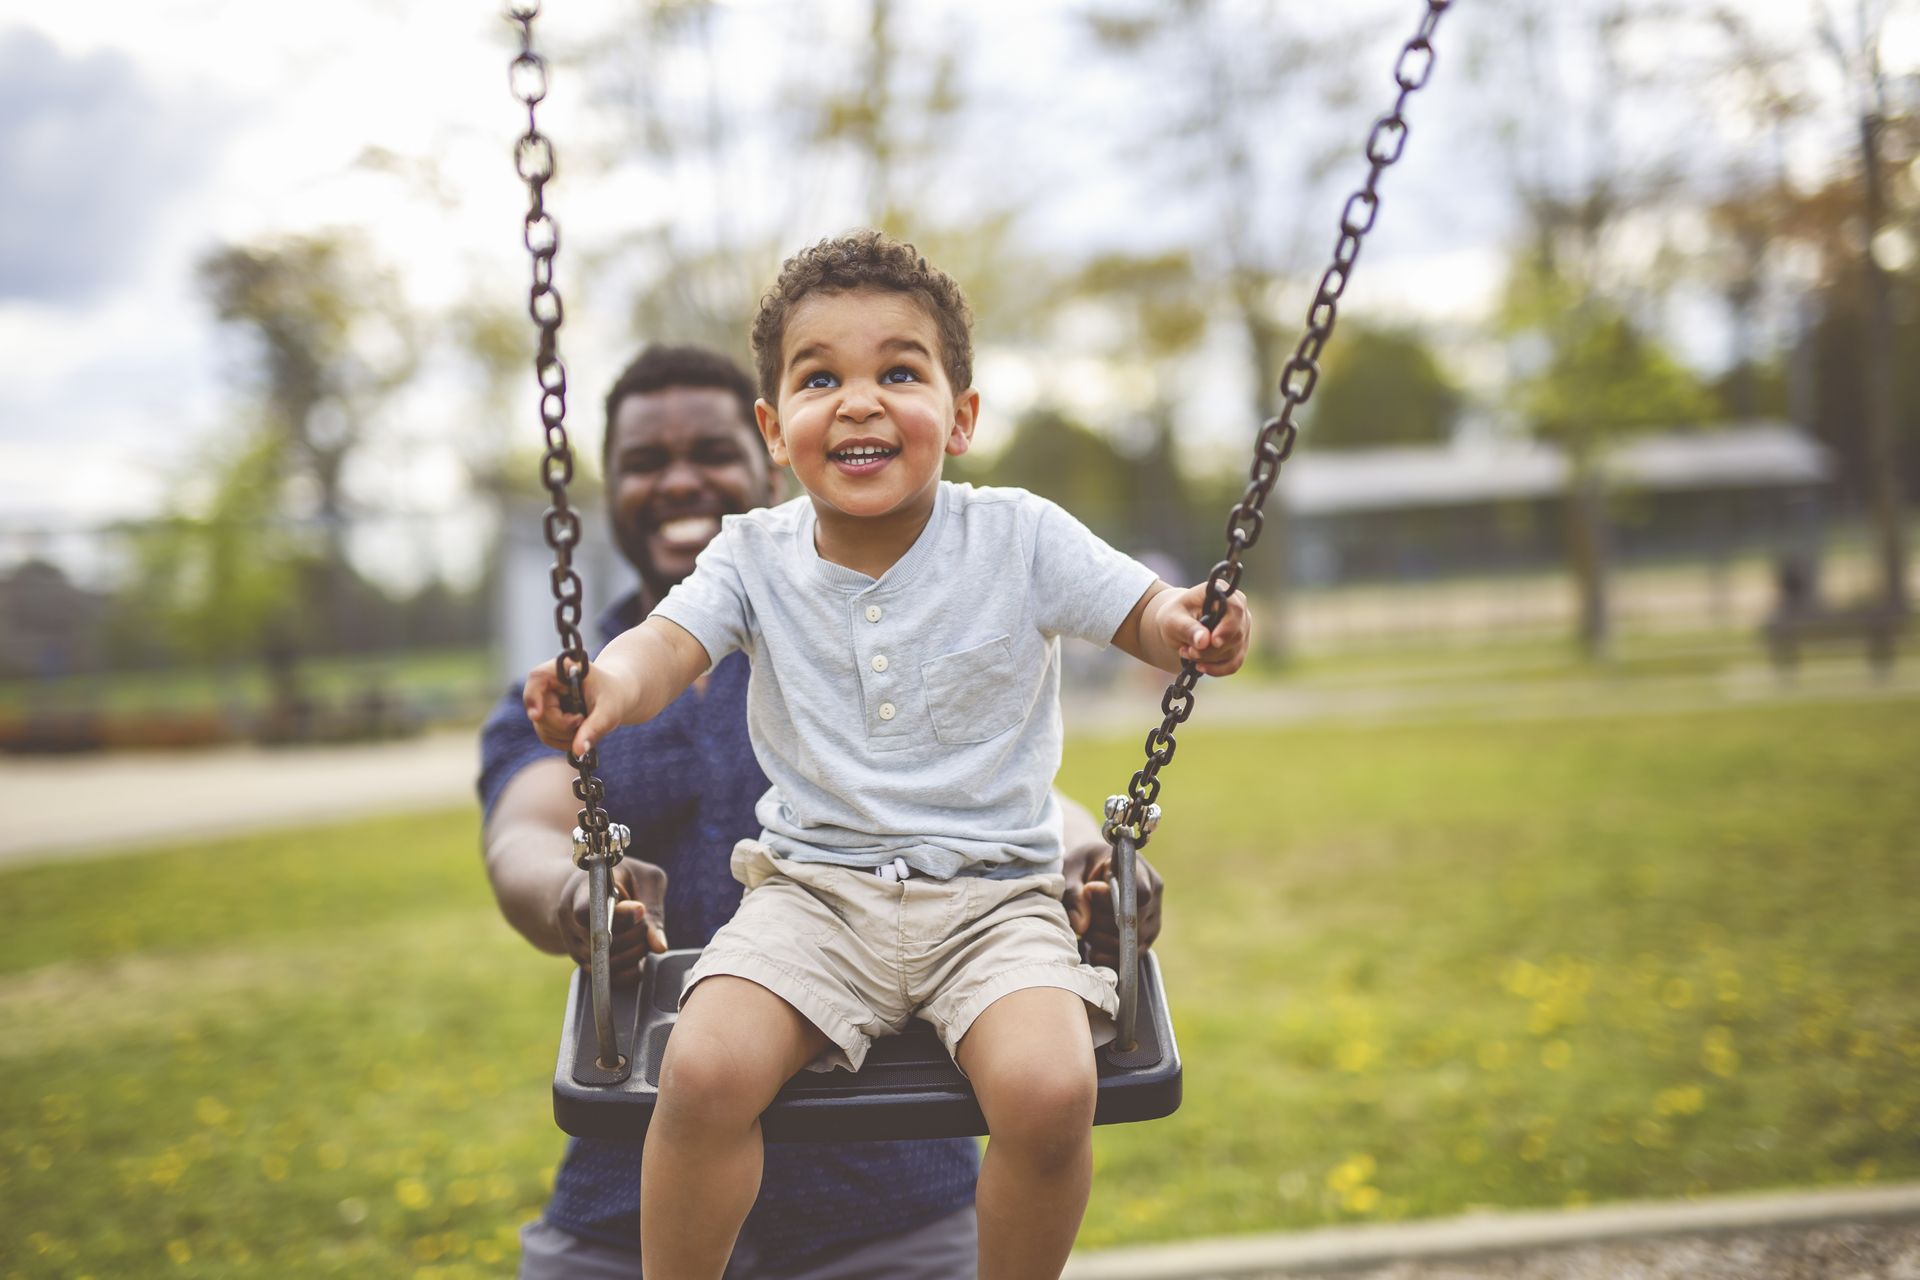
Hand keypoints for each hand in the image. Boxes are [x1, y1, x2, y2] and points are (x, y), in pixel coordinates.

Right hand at [524, 659, 638, 756]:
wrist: (616, 695)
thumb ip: (595, 728)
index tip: (537, 716)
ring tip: (585, 727)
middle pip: (540, 710)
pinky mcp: (546, 716)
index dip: (532, 697)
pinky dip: (562, 741)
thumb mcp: (610, 710)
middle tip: (583, 721)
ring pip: (541, 727)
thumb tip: (578, 750)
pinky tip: (579, 736)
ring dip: (563, 736)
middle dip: (561, 725)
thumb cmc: (613, 696)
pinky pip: (546, 735)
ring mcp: (544, 701)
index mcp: (562, 670)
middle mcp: (548, 684)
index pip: (537, 678)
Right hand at [555, 856, 669, 977]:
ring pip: (608, 964)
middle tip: (645, 919)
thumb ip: (653, 907)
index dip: (616, 917)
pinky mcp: (584, 964)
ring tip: (642, 934)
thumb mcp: (642, 877)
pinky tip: (638, 957)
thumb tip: (659, 946)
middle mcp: (571, 922)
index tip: (639, 908)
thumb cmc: (622, 878)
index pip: (586, 912)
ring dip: (636, 953)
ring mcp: (575, 947)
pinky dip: (630, 972)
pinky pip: (609, 980)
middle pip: (604, 943)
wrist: (589, 889)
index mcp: (581, 892)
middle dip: (636, 934)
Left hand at [1062, 838, 1162, 968]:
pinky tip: (1092, 945)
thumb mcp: (1071, 870)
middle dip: (1098, 922)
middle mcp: (1153, 897)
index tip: (1089, 890)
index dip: (1112, 900)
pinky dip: (1106, 956)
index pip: (1140, 892)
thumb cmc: (1081, 866)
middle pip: (1132, 923)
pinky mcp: (1145, 941)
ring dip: (1100, 940)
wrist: (1090, 872)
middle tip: (1082, 909)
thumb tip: (1082, 925)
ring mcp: (1152, 922)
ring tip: (1087, 924)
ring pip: (1130, 944)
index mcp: (1140, 870)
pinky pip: (1129, 959)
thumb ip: (1073, 893)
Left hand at [1156, 583, 1251, 675]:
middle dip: (1209, 649)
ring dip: (1208, 658)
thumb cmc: (1175, 617)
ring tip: (1186, 652)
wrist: (1176, 626)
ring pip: (1233, 651)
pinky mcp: (1239, 647)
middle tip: (1186, 651)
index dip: (1227, 627)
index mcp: (1222, 593)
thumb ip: (1187, 628)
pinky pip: (1234, 664)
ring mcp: (1242, 629)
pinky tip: (1200, 667)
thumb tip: (1203, 641)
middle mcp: (1238, 610)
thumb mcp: (1173, 619)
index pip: (1235, 610)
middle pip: (1235, 635)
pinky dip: (1216, 669)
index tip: (1214, 641)